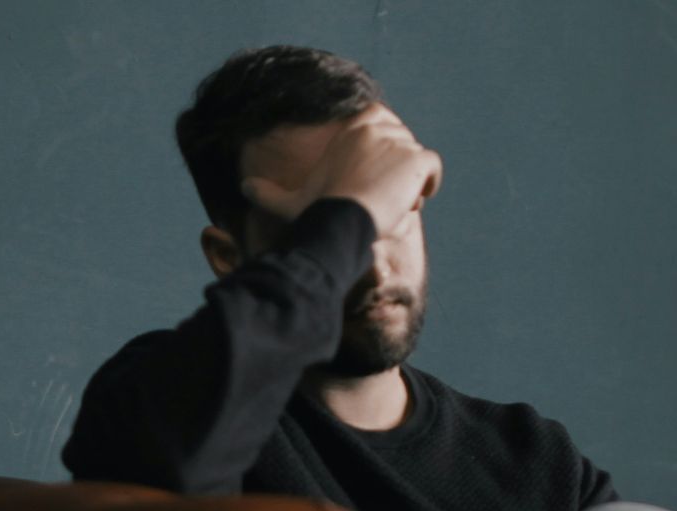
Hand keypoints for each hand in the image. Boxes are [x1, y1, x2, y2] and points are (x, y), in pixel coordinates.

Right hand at [239, 104, 442, 236]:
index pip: (381, 124)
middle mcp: (376, 127)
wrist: (341, 220)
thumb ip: (268, 192)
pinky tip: (412, 201)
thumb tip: (243, 187)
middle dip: (396, 168)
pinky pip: (433, 168)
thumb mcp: (289, 201)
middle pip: (401, 143)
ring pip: (415, 159)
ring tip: (393, 206)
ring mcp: (398, 140)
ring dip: (410, 182)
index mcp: (352, 128)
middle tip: (382, 197)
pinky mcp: (417, 158)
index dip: (381, 150)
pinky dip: (428, 184)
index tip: (374, 176)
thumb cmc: (316, 211)